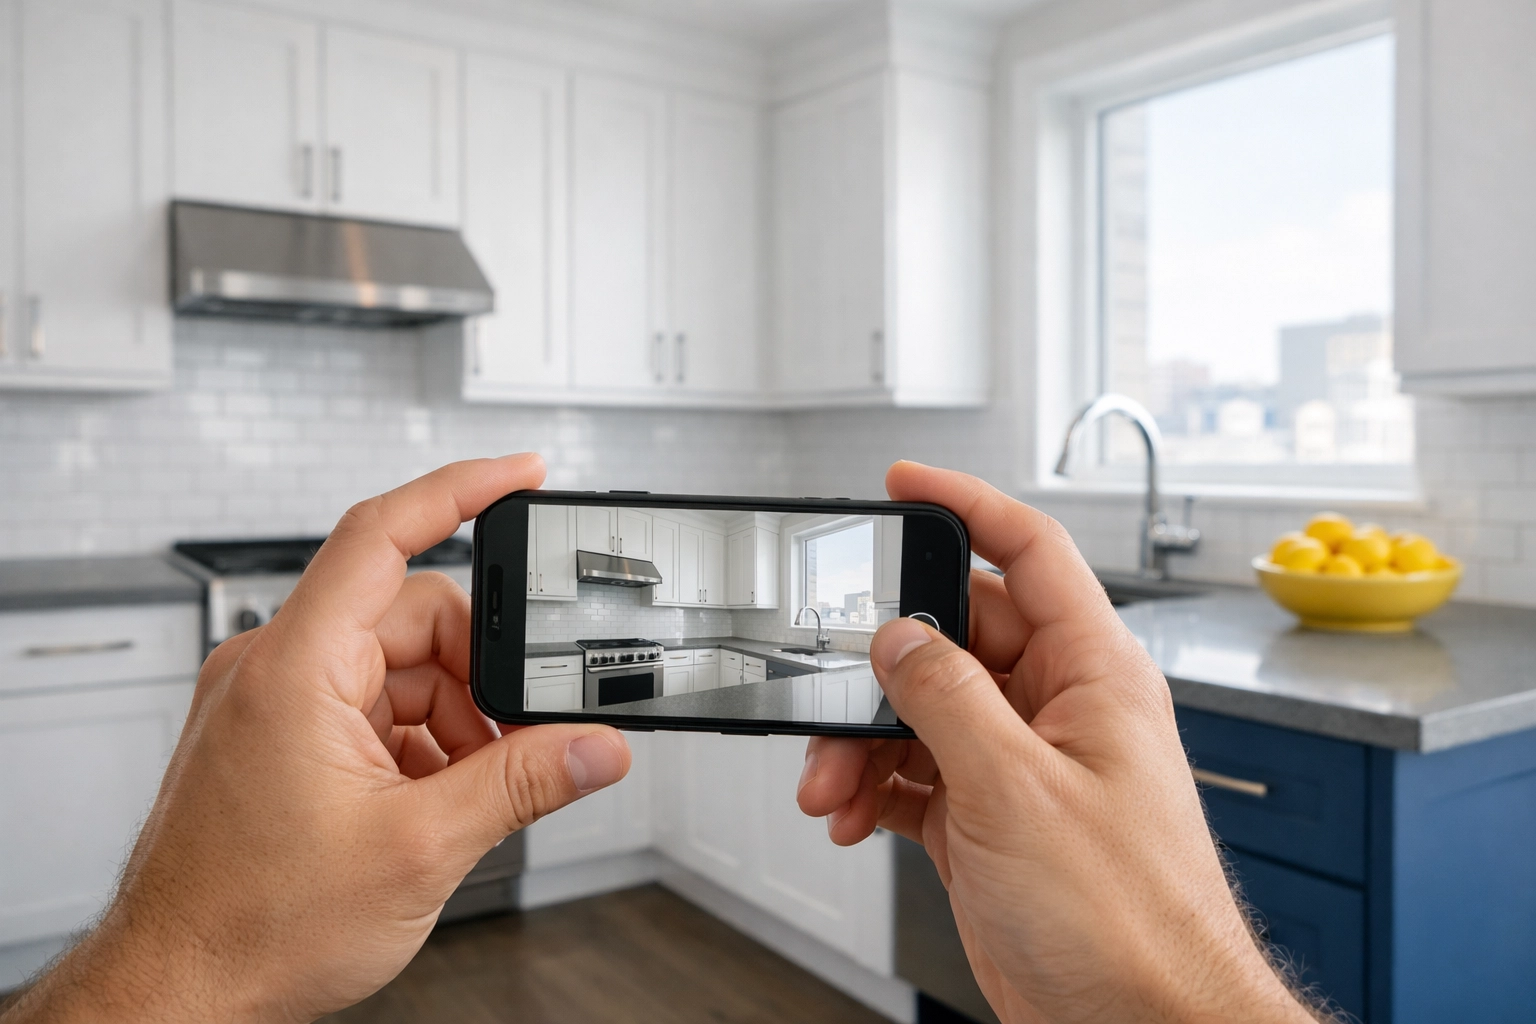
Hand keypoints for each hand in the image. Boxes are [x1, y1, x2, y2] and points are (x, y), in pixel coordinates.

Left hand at [2, 454, 630, 1023]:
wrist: (177, 992)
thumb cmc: (249, 928)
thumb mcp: (419, 850)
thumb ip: (523, 785)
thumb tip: (596, 748)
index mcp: (296, 669)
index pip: (382, 533)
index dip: (462, 489)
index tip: (524, 475)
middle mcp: (275, 668)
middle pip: (413, 617)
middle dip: (478, 678)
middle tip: (515, 744)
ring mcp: (272, 701)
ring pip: (399, 667)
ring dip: (452, 721)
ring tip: (462, 796)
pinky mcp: (276, 735)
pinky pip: (370, 705)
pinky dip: (416, 742)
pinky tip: (432, 801)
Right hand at [797, 462, 1314, 1023]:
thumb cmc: (1129, 922)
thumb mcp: (1017, 790)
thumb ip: (949, 698)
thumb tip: (899, 639)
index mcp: (1094, 674)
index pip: (1030, 552)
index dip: (966, 504)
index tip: (904, 483)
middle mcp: (1060, 709)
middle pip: (956, 637)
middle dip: (883, 664)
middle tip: (830, 687)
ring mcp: (1025, 765)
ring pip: (925, 712)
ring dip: (865, 741)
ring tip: (831, 783)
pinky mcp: (992, 819)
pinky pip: (919, 774)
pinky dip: (876, 787)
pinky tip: (852, 812)